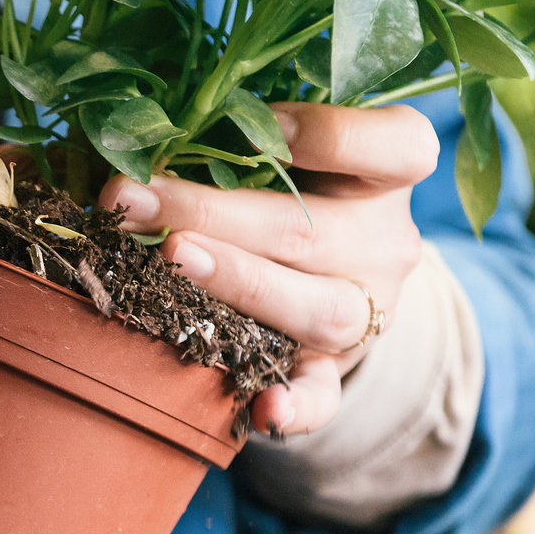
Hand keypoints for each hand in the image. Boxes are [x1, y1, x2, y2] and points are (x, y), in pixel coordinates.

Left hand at [100, 103, 437, 437]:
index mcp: (386, 177)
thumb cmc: (292, 190)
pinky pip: (324, 395)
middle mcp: (387, 243)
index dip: (332, 135)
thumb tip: (152, 122)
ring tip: (170, 258)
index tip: (257, 127)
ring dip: (238, 281)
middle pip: (312, 231)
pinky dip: (297, 408)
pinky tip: (263, 411)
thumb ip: (245, 136)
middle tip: (135, 199)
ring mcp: (366, 312)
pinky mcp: (335, 369)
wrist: (333, 276)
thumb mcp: (291, 153)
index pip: (399, 147)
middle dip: (212, 212)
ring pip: (317, 307)